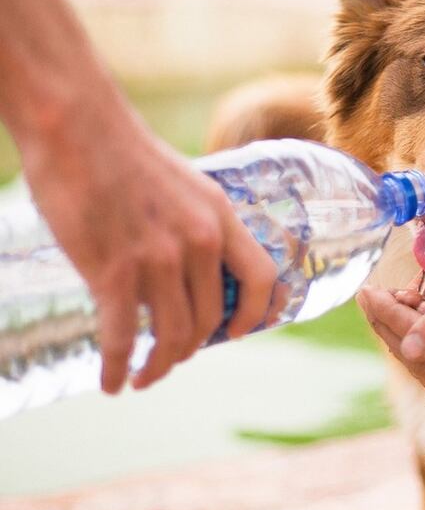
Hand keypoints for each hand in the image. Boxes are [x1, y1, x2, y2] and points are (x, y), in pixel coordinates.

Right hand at [18, 93, 278, 393]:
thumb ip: (196, 223)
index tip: (238, 333)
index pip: (261, 277)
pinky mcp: (113, 271)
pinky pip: (123, 338)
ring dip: (159, 366)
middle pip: (210, 318)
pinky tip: (111, 382)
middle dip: (192, 348)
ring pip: (172, 335)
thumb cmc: (125, 153)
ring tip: (144, 376)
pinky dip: (118, 368)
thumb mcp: (186, 184)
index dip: (256, 313)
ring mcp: (158, 258)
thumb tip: (193, 265)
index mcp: (220, 216)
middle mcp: (199, 241)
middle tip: (171, 358)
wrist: (77, 127)